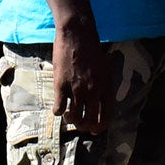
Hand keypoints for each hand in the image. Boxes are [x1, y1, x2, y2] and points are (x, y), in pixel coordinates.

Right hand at [51, 15, 113, 135]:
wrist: (77, 34)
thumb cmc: (92, 48)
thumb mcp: (105, 68)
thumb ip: (103, 85)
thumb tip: (99, 101)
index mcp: (106, 86)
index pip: (106, 115)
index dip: (100, 127)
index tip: (94, 130)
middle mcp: (93, 90)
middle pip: (89, 120)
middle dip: (84, 126)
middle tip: (79, 124)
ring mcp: (77, 88)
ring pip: (74, 117)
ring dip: (71, 120)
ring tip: (68, 115)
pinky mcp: (61, 84)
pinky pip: (59, 107)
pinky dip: (58, 111)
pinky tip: (58, 107)